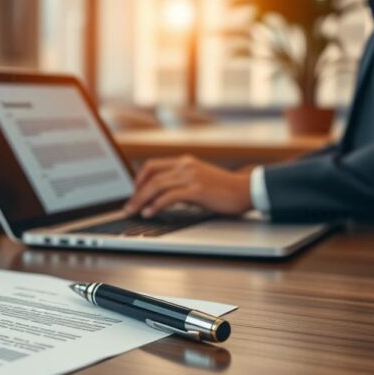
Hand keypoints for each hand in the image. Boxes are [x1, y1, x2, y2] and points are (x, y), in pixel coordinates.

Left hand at [123, 155, 252, 217]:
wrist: (245, 190)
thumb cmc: (223, 189)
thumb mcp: (197, 179)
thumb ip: (179, 182)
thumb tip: (158, 195)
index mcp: (184, 162)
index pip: (152, 166)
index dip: (138, 179)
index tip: (132, 193)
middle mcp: (185, 166)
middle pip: (151, 177)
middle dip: (136, 193)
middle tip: (128, 207)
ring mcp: (191, 176)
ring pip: (157, 185)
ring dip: (141, 200)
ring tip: (134, 211)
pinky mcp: (197, 190)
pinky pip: (169, 196)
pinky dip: (156, 205)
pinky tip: (150, 212)